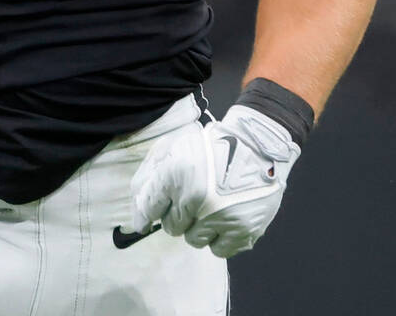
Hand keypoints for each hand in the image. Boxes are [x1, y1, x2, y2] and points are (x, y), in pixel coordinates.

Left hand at [129, 104, 299, 257]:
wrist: (257, 146)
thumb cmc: (212, 146)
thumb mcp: (174, 148)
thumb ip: (151, 176)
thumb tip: (138, 213)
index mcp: (176, 174)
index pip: (150, 207)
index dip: (146, 213)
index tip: (146, 218)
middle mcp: (196, 198)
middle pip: (171, 227)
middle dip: (177, 216)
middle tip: (190, 201)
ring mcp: (220, 217)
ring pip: (194, 240)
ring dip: (198, 228)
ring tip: (210, 209)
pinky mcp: (242, 230)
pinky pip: (219, 250)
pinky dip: (219, 238)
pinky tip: (225, 219)